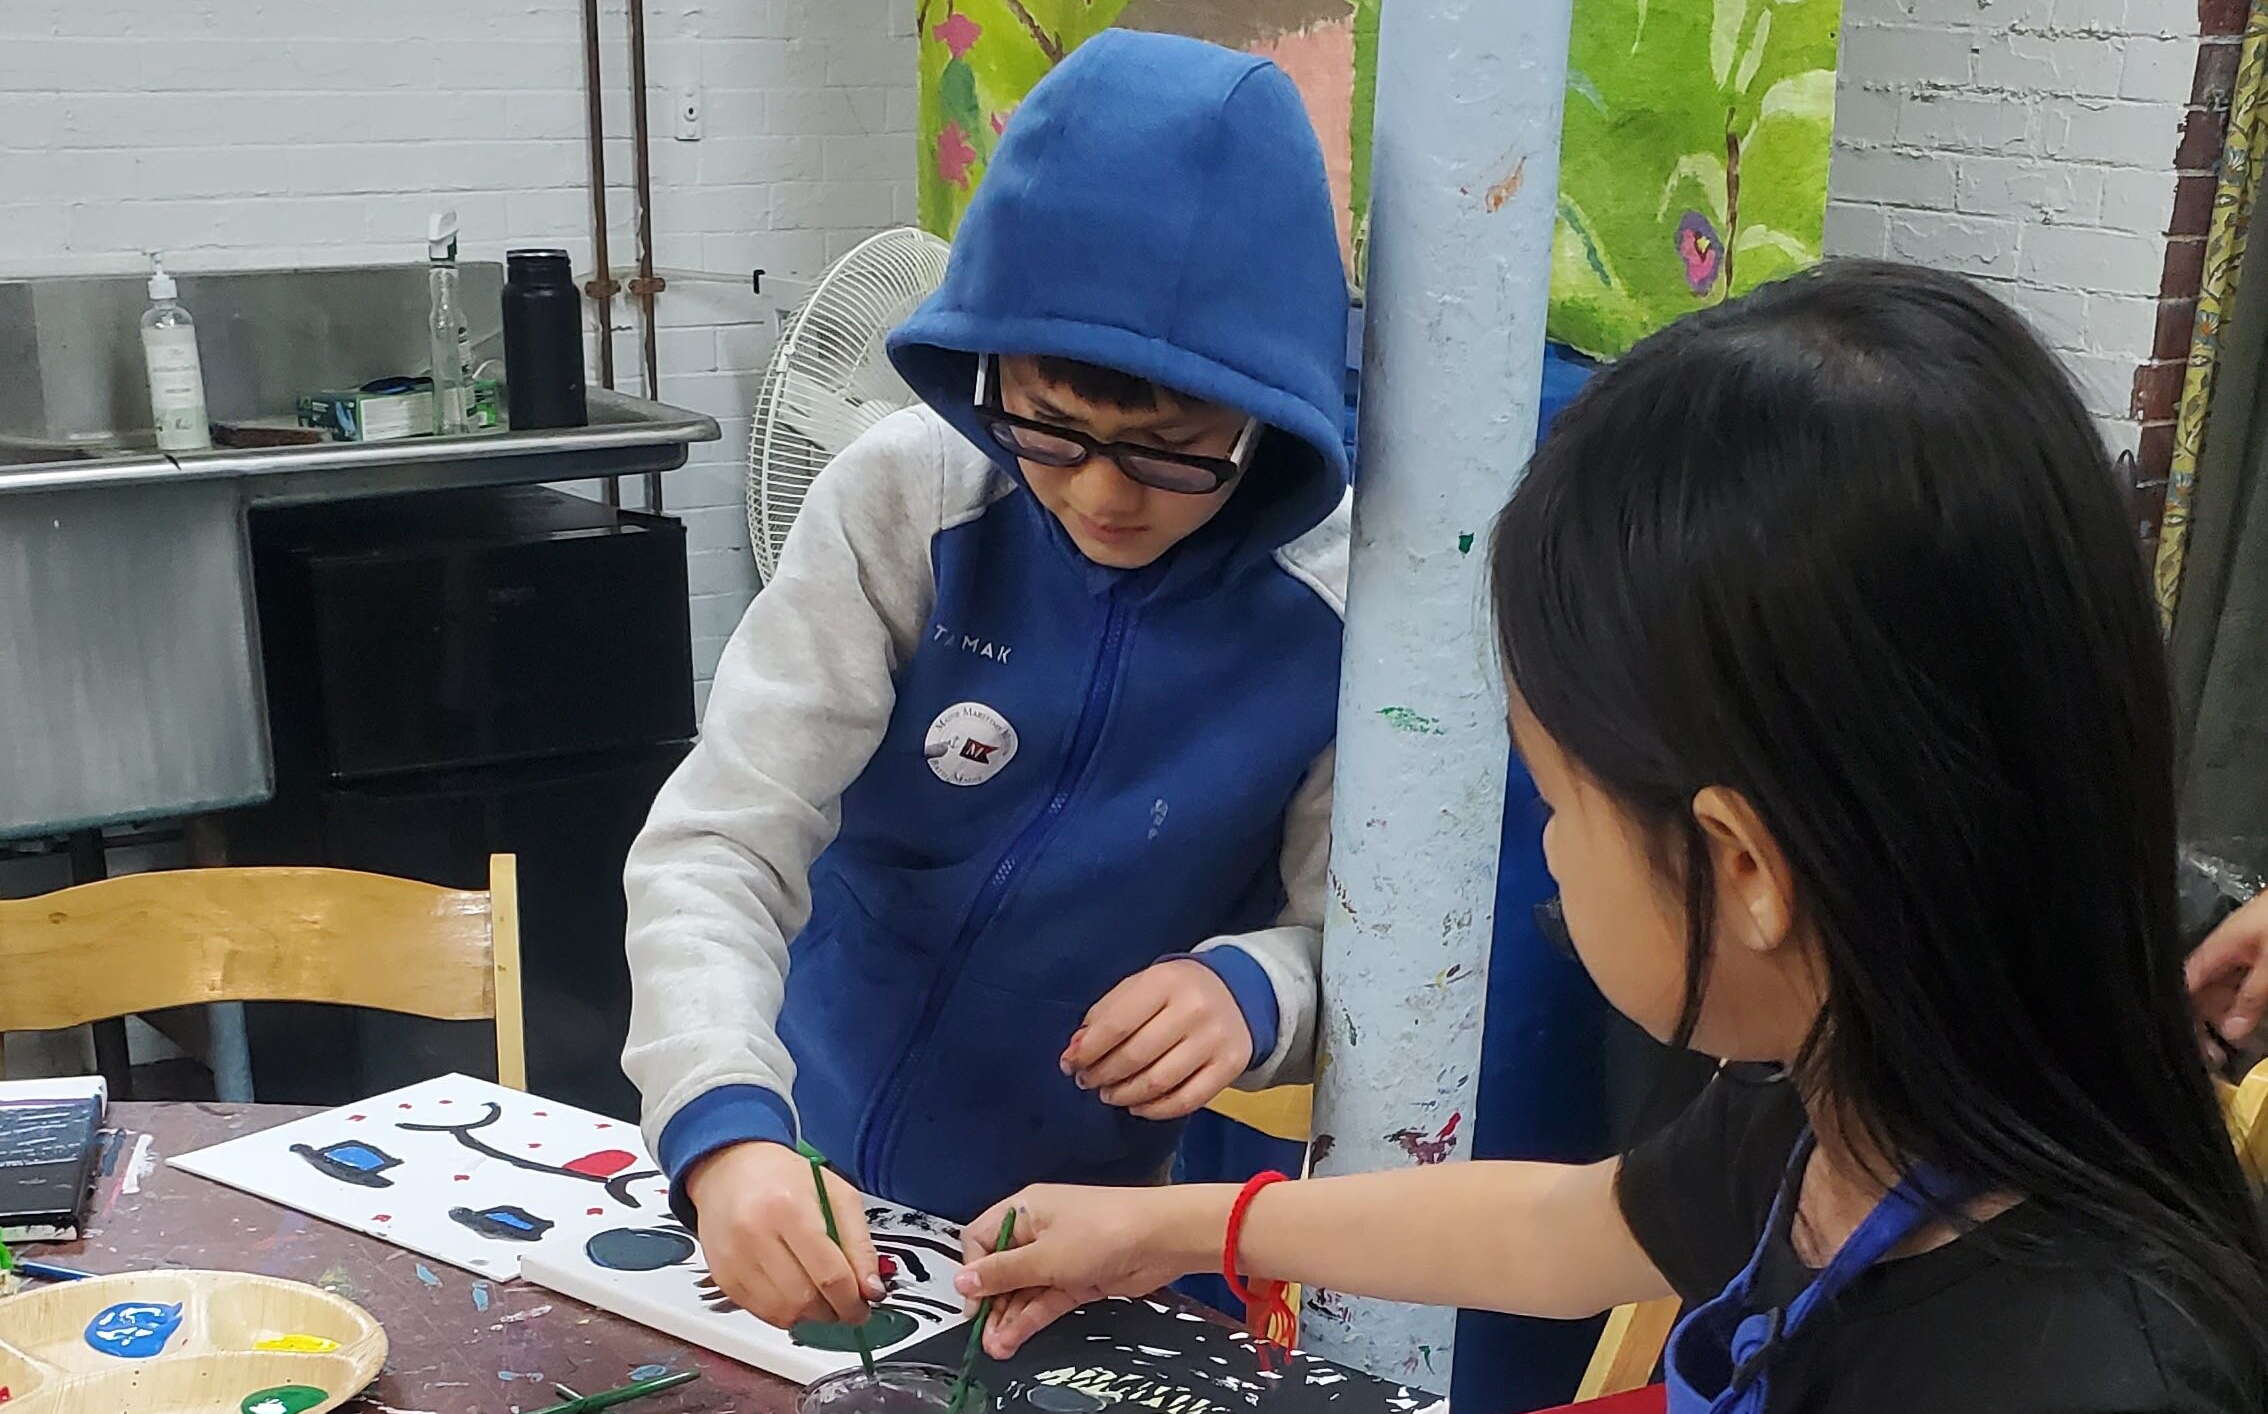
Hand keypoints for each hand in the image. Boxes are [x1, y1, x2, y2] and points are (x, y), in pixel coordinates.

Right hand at [683, 1140, 883, 1329]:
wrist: (730, 1169)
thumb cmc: (783, 1177)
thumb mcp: (837, 1195)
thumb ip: (859, 1243)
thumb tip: (872, 1289)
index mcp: (789, 1208)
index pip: (829, 1275)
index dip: (853, 1301)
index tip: (864, 1306)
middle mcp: (755, 1235)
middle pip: (805, 1299)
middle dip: (834, 1311)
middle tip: (846, 1304)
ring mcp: (734, 1258)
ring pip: (783, 1313)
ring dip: (810, 1316)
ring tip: (822, 1298)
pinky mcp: (722, 1275)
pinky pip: (761, 1313)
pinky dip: (785, 1313)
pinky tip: (795, 1294)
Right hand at [956, 1184, 1225, 1358]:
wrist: (1161, 1239)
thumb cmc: (1100, 1233)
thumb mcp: (1045, 1255)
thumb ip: (1003, 1272)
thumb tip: (961, 1281)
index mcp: (1025, 1210)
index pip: (983, 1239)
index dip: (974, 1270)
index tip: (973, 1300)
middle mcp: (1038, 1232)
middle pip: (1002, 1269)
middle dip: (990, 1302)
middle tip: (980, 1334)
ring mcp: (1058, 1257)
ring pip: (1023, 1290)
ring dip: (1008, 1317)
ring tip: (995, 1348)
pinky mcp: (1077, 1280)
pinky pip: (1045, 1300)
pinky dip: (1029, 1319)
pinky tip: (1012, 1341)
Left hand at [1063, 959, 1253, 1119]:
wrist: (1235, 993)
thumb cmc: (1174, 993)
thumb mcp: (1140, 987)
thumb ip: (1105, 1015)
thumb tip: (1075, 1053)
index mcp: (1166, 980)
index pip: (1117, 1023)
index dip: (1088, 1050)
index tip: (1069, 1064)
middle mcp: (1195, 1008)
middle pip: (1135, 1056)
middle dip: (1102, 1075)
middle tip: (1087, 1081)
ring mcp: (1216, 1039)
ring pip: (1159, 1082)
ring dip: (1124, 1095)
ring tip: (1109, 1094)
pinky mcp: (1231, 1065)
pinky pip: (1187, 1100)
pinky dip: (1155, 1110)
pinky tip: (1137, 1106)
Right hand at [2191, 892, 2267, 1049]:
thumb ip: (2252, 997)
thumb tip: (2231, 1032)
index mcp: (2221, 946)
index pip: (2187, 982)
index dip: (2184, 1012)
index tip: (2193, 1045)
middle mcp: (2228, 949)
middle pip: (2206, 988)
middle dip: (2211, 1018)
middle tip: (2221, 1052)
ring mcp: (2247, 950)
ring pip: (2228, 987)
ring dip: (2233, 1012)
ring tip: (2241, 1038)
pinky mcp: (2263, 953)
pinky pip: (2247, 981)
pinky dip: (2249, 999)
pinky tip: (2254, 1015)